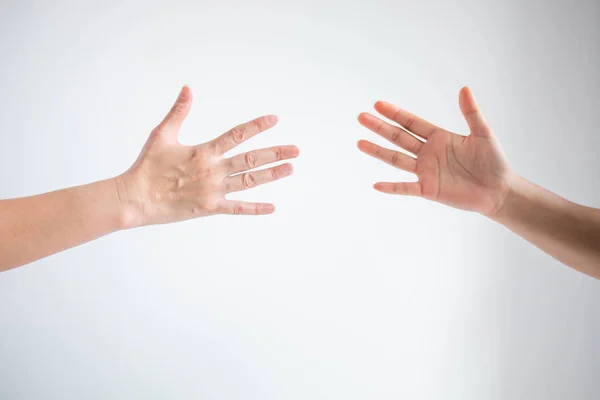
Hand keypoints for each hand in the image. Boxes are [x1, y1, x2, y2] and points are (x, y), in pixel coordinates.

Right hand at [116, 86, 298, 227]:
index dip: (257, 125)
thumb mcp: (162, 135)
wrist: (135, 198)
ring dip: (271, 174)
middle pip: (251, 159)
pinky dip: (255, 209)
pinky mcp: (210, 208)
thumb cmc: (147, 166)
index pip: (237, 134)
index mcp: (204, 151)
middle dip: (276, 153)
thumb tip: (187, 89)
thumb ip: (179, 112)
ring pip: (249, 181)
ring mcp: (214, 190)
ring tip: (290, 168)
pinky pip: (238, 209)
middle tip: (296, 150)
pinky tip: (272, 207)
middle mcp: (214, 170)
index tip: (275, 119)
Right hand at [357, 87, 511, 215]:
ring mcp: (426, 172)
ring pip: (397, 159)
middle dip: (380, 127)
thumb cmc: (494, 162)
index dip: (395, 113)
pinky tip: (376, 185)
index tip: (378, 104)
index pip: (411, 123)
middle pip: (398, 138)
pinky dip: (392, 187)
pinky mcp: (428, 189)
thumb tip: (464, 88)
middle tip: (361, 117)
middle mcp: (428, 153)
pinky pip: (406, 188)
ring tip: (360, 143)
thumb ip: (471, 112)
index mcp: (438, 137)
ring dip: (378, 152)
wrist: (499, 191)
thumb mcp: (483, 133)